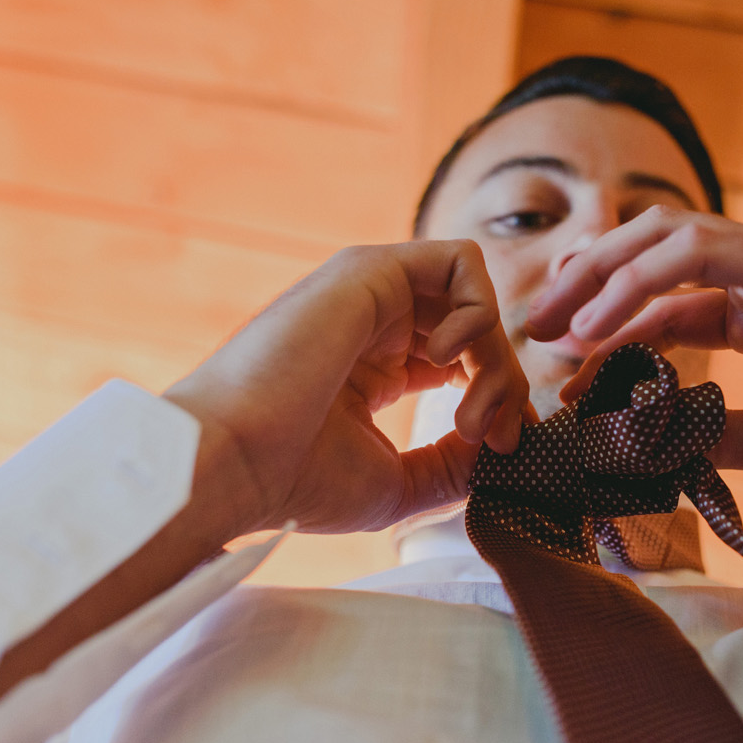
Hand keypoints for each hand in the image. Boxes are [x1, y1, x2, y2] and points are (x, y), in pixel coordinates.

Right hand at [164, 240, 528, 537]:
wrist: (234, 463)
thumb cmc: (296, 482)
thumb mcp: (398, 483)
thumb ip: (455, 464)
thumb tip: (507, 449)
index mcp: (377, 367)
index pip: (465, 362)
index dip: (498, 400)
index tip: (503, 452)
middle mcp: (376, 323)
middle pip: (479, 332)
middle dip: (506, 386)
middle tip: (493, 438)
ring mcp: (372, 293)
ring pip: (477, 299)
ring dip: (496, 358)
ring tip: (470, 415)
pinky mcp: (370, 269)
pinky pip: (461, 260)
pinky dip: (479, 310)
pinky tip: (448, 360)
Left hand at [526, 207, 742, 488]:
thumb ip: (718, 434)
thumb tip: (654, 450)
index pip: (668, 306)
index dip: (611, 333)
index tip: (563, 377)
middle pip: (652, 257)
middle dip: (588, 287)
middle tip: (537, 331)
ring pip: (662, 240)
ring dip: (598, 277)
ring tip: (553, 325)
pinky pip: (694, 254)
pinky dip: (637, 283)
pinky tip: (597, 326)